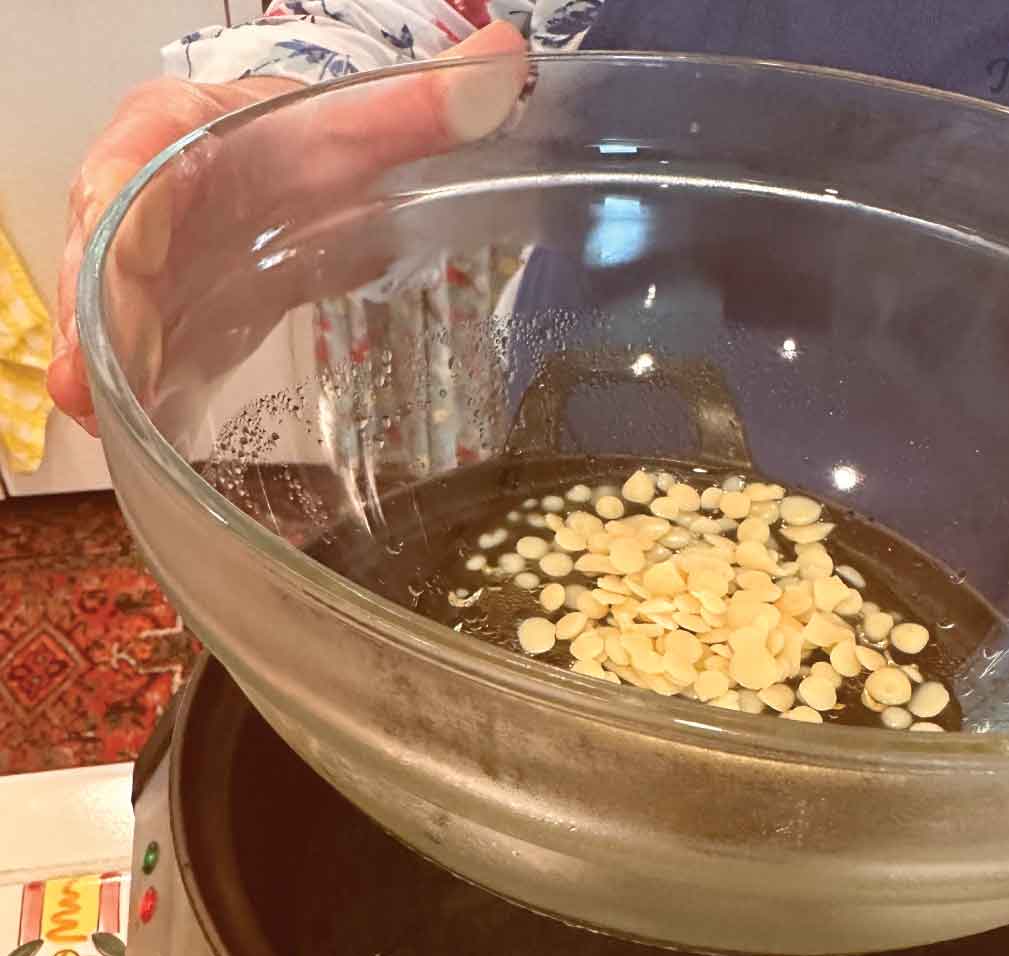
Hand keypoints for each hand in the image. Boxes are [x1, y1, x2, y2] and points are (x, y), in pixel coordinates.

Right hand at [49, 20, 526, 433]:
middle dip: (100, 309)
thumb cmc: (305, 138)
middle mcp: (141, 195)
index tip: (140, 261)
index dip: (134, 213)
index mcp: (179, 132)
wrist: (284, 164)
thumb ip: (426, 102)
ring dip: (101, 357)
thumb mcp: (362, 120)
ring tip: (92, 411)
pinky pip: (136, 344)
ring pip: (106, 303)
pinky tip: (126, 432)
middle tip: (93, 377)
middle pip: (106, 245)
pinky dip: (130, 384)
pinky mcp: (163, 311)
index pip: (144, 164)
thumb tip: (506, 60)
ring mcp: (143, 260)